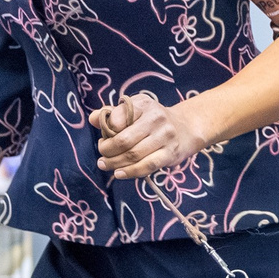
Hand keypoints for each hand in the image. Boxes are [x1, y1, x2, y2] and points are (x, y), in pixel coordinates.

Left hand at [94, 92, 223, 179]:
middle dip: (107, 152)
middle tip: (102, 157)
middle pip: (124, 140)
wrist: (185, 128)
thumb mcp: (134, 110)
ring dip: (115, 164)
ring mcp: (165, 136)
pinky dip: (131, 172)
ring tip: (106, 166)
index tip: (103, 140)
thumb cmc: (151, 120)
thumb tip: (93, 119)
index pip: (117, 119)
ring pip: (134, 155)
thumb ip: (112, 114)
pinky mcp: (171, 153)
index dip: (105, 133)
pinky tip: (120, 174)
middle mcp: (156, 118)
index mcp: (143, 104)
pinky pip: (148, 166)